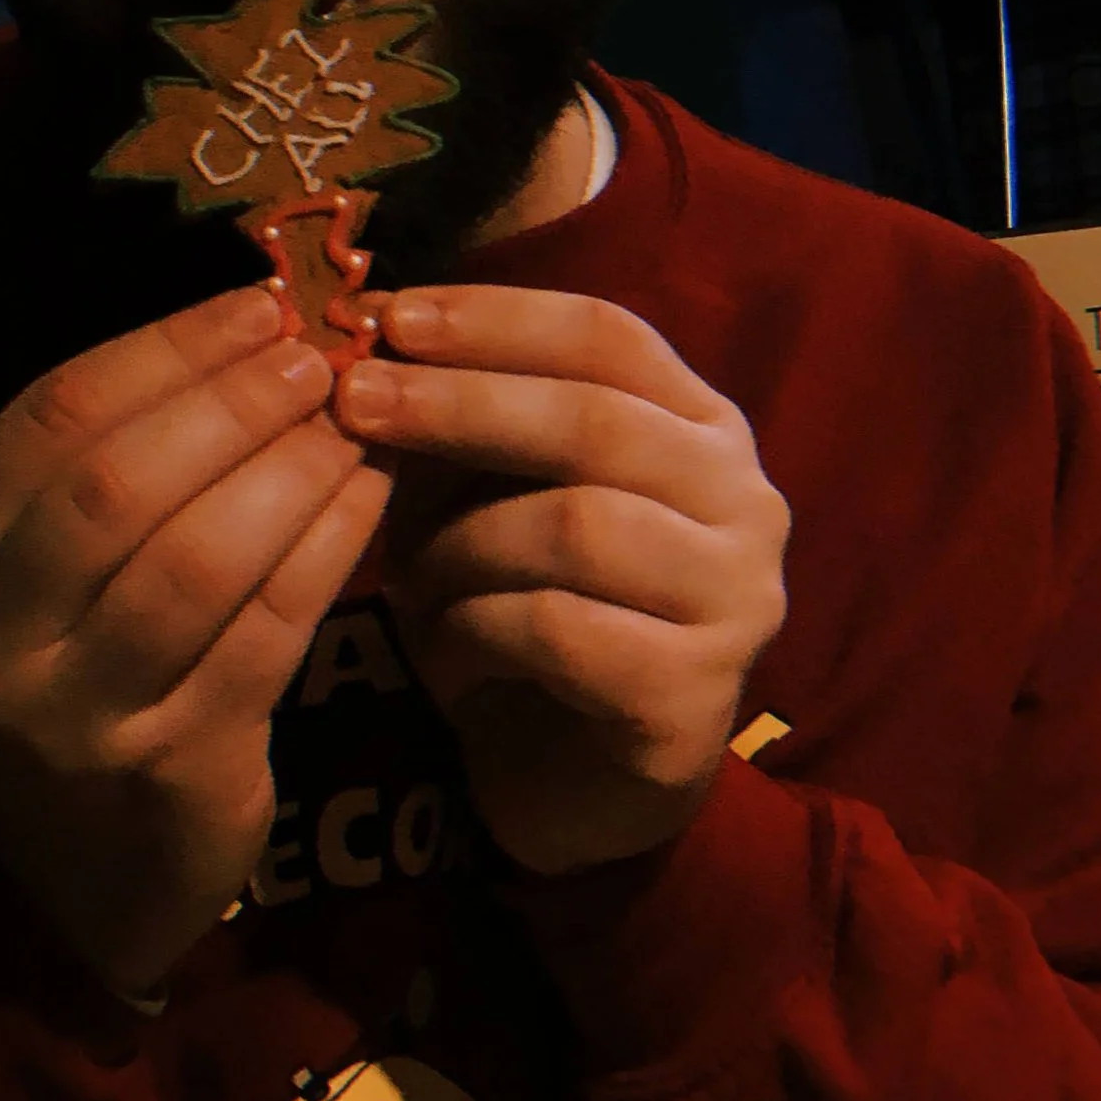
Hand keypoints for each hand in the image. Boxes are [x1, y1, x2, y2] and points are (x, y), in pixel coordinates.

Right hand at [0, 285, 392, 999]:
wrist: (87, 892)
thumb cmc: (80, 693)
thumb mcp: (44, 588)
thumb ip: (110, 470)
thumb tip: (248, 323)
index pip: (46, 422)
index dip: (161, 350)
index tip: (256, 302)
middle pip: (115, 485)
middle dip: (230, 401)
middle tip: (320, 352)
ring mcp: (77, 719)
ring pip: (195, 560)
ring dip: (289, 469)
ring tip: (354, 416)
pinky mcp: (174, 772)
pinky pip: (266, 634)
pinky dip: (326, 548)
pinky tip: (371, 495)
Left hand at [335, 287, 789, 877]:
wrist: (574, 785)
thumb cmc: (527, 615)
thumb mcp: (487, 499)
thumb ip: (458, 426)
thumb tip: (370, 345)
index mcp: (699, 427)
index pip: (610, 337)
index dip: (498, 319)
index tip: (392, 315)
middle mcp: (744, 501)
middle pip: (597, 421)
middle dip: (462, 405)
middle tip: (356, 403)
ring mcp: (734, 601)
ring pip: (581, 525)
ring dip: (463, 541)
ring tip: (402, 576)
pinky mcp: (695, 696)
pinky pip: (566, 631)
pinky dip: (481, 631)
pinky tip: (447, 652)